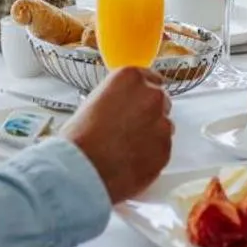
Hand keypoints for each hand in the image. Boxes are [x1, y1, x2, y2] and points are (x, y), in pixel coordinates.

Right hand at [62, 66, 173, 204]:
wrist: (83, 168)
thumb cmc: (80, 137)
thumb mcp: (94, 101)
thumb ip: (117, 97)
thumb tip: (125, 105)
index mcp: (131, 78)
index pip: (150, 78)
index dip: (142, 94)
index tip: (138, 103)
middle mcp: (151, 95)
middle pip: (160, 101)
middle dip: (149, 114)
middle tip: (129, 129)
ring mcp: (162, 123)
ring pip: (163, 127)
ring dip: (151, 135)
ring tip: (127, 148)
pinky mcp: (166, 149)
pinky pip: (162, 149)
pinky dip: (152, 155)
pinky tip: (131, 161)